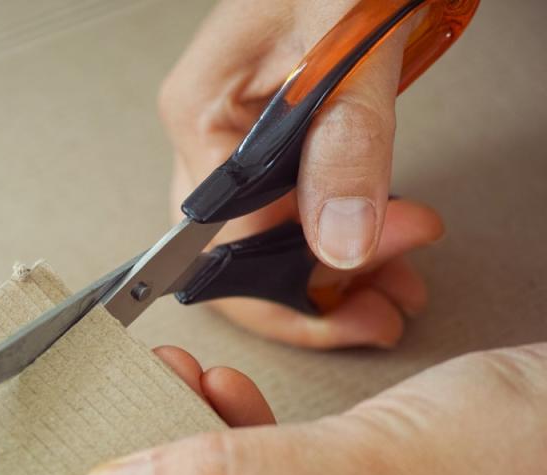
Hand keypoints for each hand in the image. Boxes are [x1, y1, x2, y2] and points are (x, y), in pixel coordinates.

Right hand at [161, 0, 444, 347]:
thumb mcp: (346, 44)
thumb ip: (345, 144)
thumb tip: (338, 241)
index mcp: (201, 112)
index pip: (217, 244)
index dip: (282, 290)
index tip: (345, 306)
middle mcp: (216, 131)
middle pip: (244, 252)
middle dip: (313, 295)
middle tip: (379, 308)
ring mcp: (250, 136)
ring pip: (278, 237)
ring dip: (337, 272)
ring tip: (394, 284)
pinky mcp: (290, 134)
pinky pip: (305, 205)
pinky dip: (348, 234)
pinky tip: (385, 243)